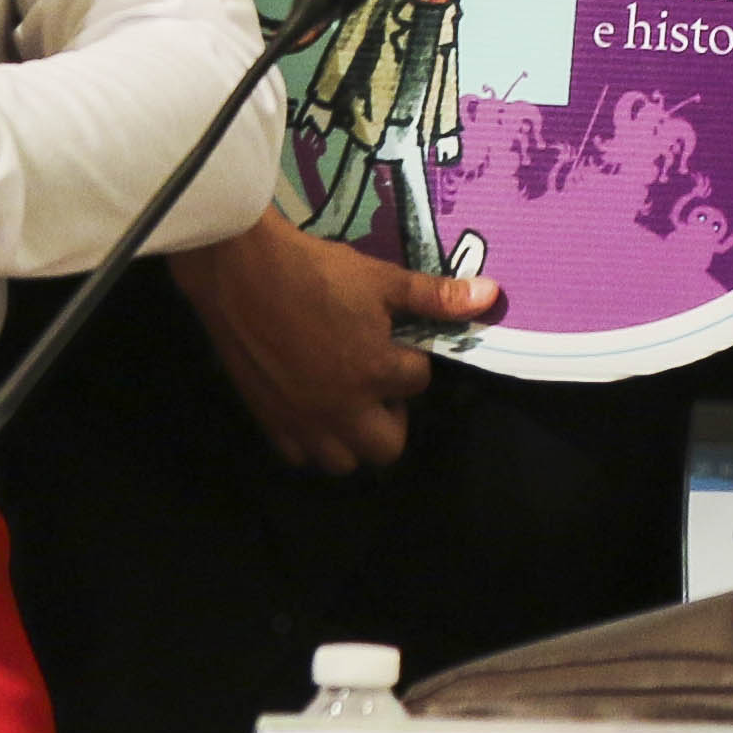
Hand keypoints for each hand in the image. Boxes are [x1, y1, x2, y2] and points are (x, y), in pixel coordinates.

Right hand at [174, 208, 498, 471]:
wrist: (240, 271)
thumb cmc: (316, 271)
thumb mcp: (382, 279)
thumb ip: (436, 297)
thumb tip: (492, 296)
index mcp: (374, 373)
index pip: (418, 383)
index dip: (412, 360)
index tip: (396, 339)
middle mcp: (341, 409)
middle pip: (387, 447)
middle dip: (393, 417)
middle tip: (380, 382)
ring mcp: (302, 421)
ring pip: (343, 461)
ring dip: (354, 438)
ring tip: (348, 398)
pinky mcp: (268, 421)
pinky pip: (299, 455)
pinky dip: (311, 441)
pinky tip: (311, 407)